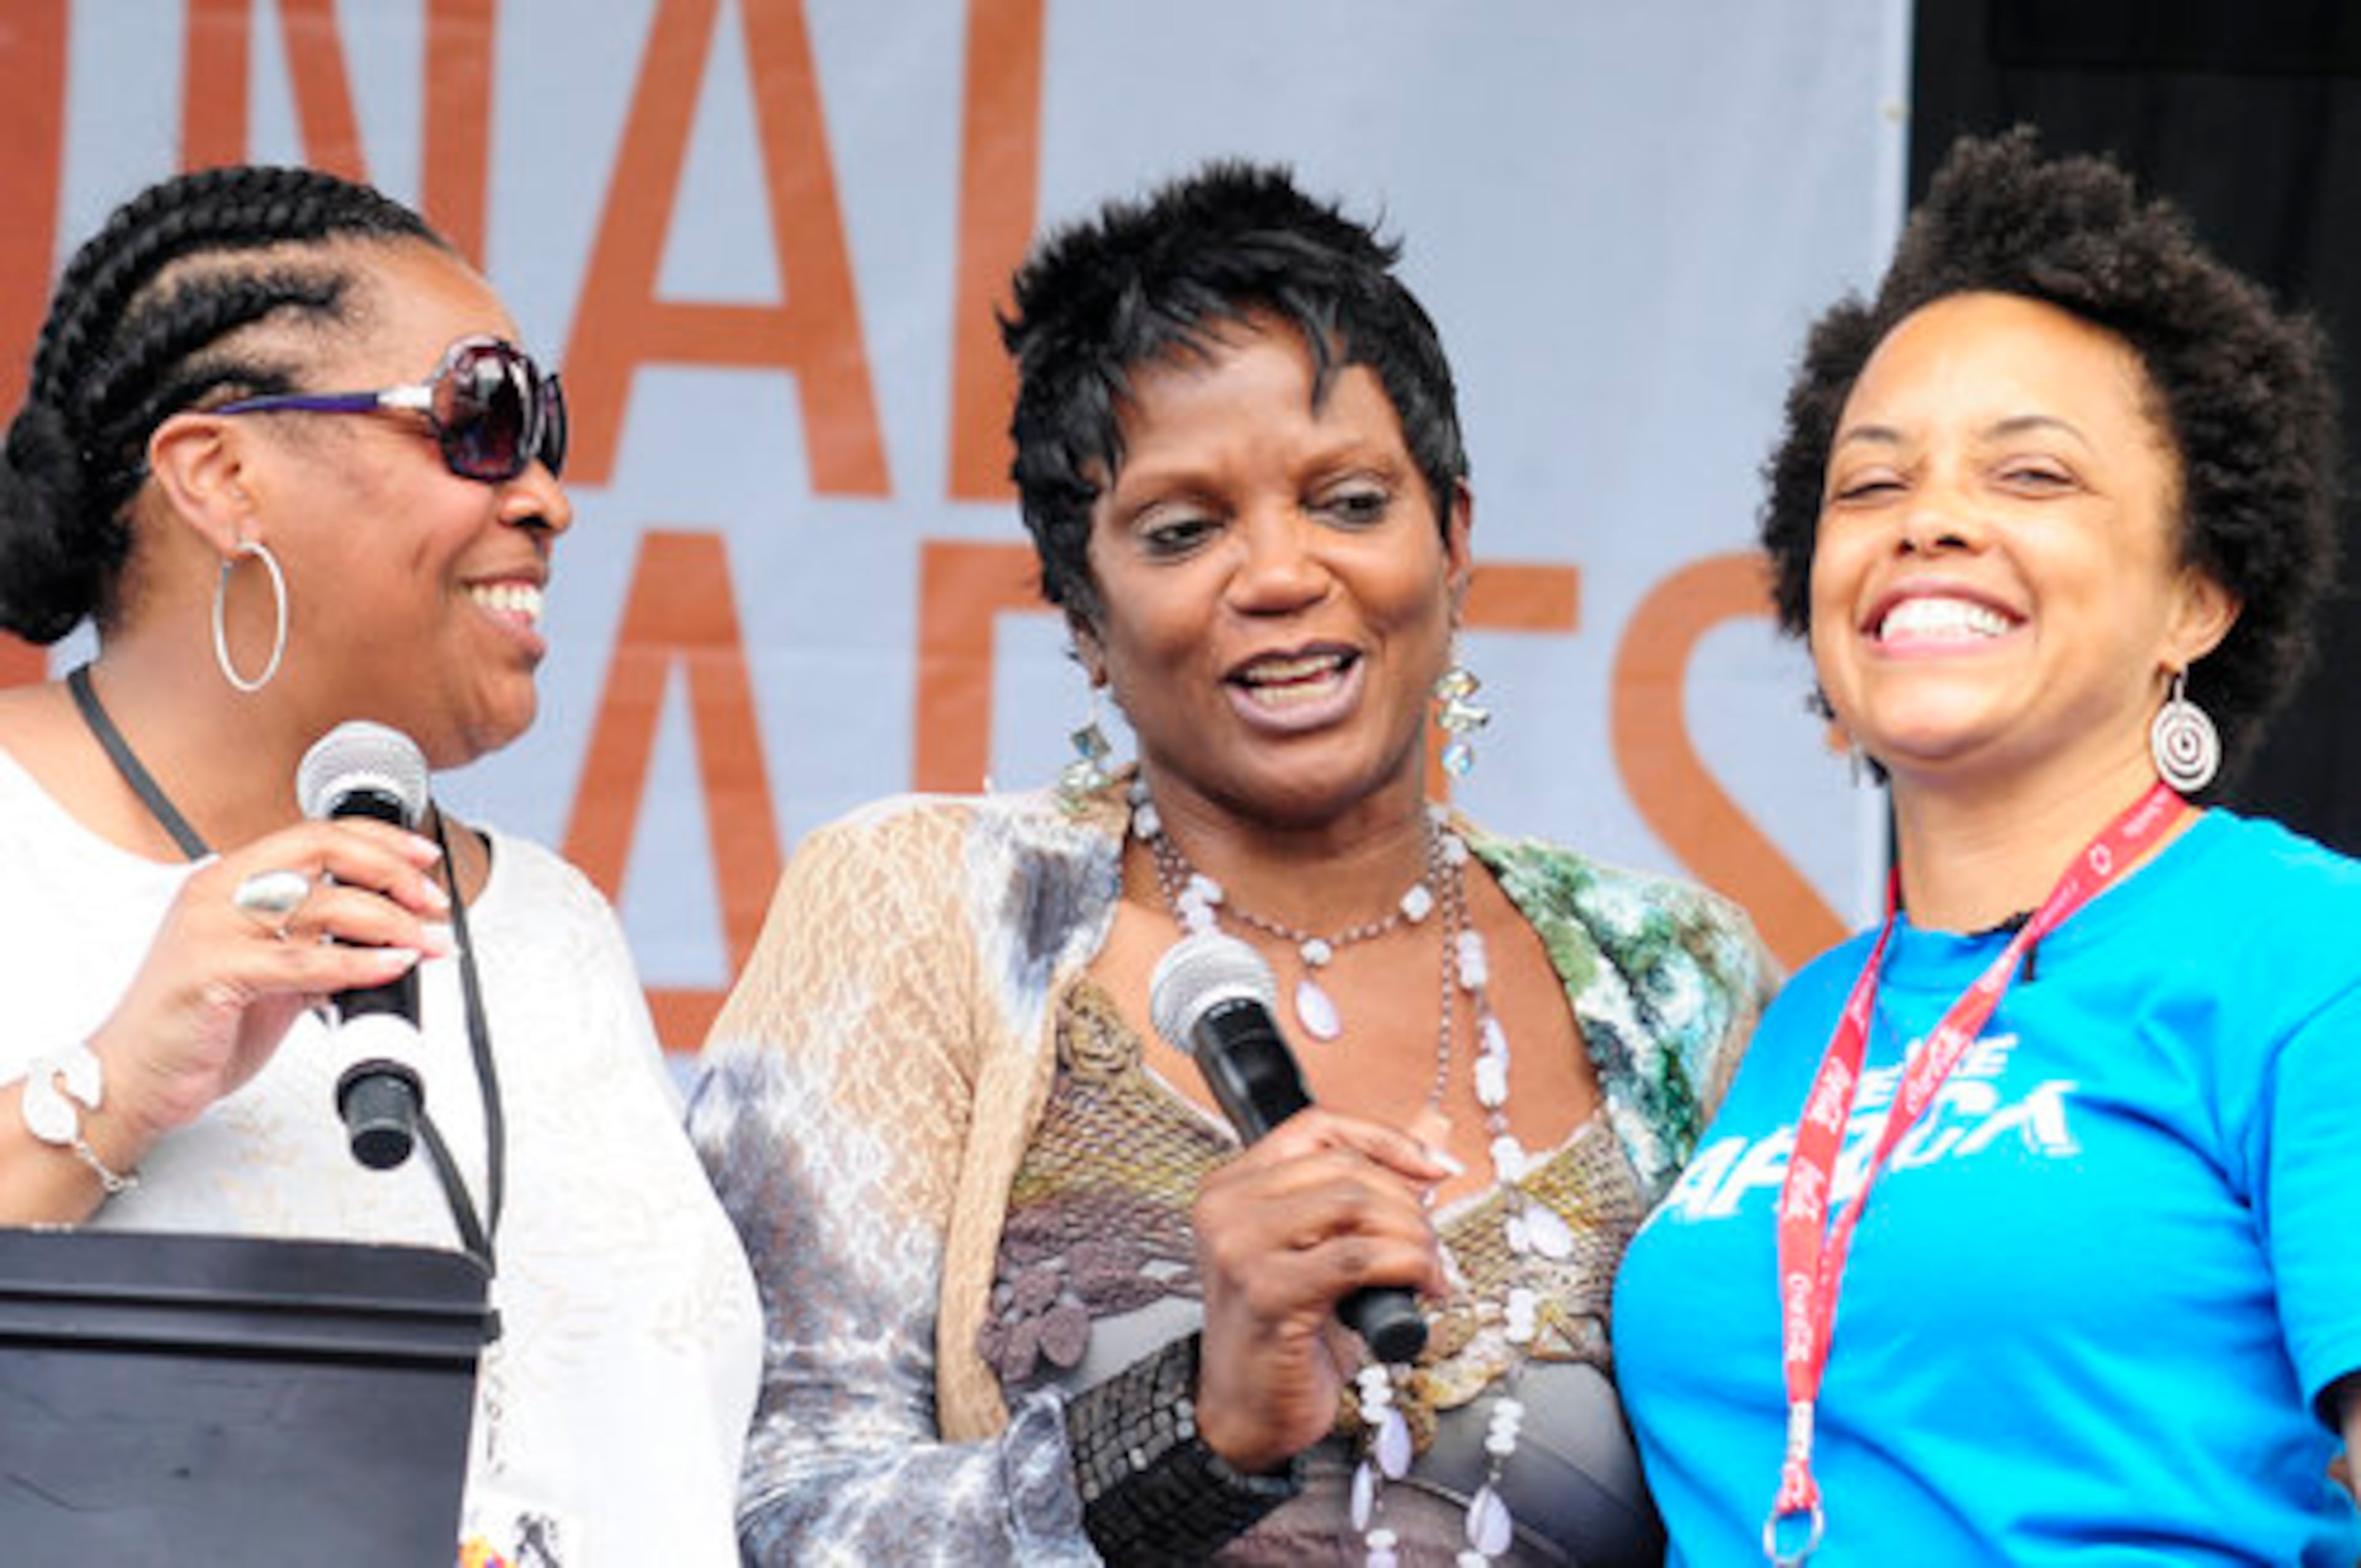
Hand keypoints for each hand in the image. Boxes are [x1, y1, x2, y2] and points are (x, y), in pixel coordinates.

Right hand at [84, 818, 451, 1158]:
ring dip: (391, 922)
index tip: (424, 857)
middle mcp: (217, 893)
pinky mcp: (211, 972)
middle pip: (321, 850)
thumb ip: (316, 949)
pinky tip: (391, 966)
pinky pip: (302, 959)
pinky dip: (357, 962)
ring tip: (426, 943)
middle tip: (431, 901)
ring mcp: (211, 929)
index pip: (314, 835)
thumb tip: (383, 942)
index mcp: (229, 880)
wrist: (135, 1079)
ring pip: (321, 903)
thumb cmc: (197, 1025)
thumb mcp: (271, 975)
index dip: (379, 840)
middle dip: (391, 871)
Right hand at [1189, 1108, 1452, 1473]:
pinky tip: (1422, 1289)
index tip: (1437, 1169)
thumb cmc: (1287, 1333)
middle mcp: (1227, 1206)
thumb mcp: (1327, 1248)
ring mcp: (1240, 1246)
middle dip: (1409, 1204)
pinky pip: (1358, 1258)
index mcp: (1234, 1185)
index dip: (1387, 1139)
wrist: (1250, 1411)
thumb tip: (1435, 1127)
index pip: (1319, 1127)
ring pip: (1355, 1205)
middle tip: (1432, 1247)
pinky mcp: (1267, 1291)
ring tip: (1428, 1271)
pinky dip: (1407, 1266)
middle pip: (1346, 1168)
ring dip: (1413, 1237)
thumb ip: (1371, 1185)